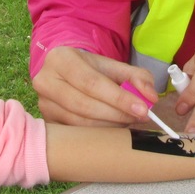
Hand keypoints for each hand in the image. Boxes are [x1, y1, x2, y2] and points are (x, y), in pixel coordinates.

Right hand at [33, 46, 156, 126]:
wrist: (67, 74)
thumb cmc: (92, 69)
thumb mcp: (115, 67)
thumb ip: (137, 77)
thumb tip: (151, 97)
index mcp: (60, 59)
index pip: (92, 82)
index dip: (119, 98)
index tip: (143, 109)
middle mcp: (45, 81)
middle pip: (84, 105)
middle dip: (117, 114)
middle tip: (140, 117)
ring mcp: (43, 104)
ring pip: (79, 122)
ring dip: (109, 126)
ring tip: (129, 121)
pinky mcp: (47, 122)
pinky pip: (75, 133)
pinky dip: (98, 134)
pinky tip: (113, 129)